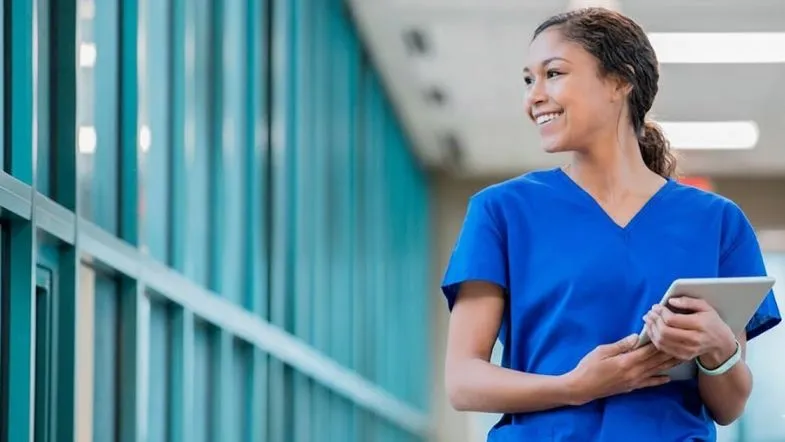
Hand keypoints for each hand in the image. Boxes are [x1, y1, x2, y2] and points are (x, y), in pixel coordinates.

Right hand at [566, 334, 680, 404]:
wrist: (582, 387)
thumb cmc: (589, 366)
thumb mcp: (602, 351)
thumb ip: (621, 345)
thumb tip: (637, 337)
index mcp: (627, 361)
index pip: (649, 350)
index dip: (660, 341)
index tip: (669, 332)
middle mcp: (635, 372)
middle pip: (657, 361)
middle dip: (670, 351)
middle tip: (683, 343)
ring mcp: (635, 381)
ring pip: (657, 371)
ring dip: (670, 364)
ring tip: (682, 357)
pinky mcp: (632, 387)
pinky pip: (650, 383)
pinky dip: (660, 380)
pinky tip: (668, 377)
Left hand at [643, 297, 736, 366]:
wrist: (720, 343)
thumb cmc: (711, 322)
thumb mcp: (705, 307)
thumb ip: (688, 301)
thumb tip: (671, 300)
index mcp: (700, 325)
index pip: (672, 320)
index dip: (661, 312)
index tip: (656, 306)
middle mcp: (694, 339)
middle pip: (664, 331)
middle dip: (654, 320)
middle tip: (650, 313)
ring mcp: (688, 350)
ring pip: (661, 341)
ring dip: (651, 329)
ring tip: (648, 320)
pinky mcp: (683, 356)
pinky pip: (663, 348)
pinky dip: (654, 338)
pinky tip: (652, 330)